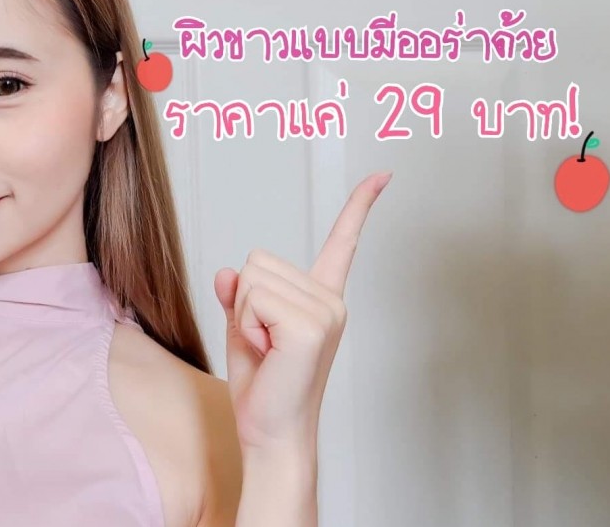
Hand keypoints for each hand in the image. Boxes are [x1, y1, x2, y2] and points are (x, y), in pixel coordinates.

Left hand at [214, 171, 390, 455]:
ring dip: (243, 315)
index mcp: (321, 298)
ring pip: (251, 279)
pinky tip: (268, 353)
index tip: (382, 175)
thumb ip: (237, 297)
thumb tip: (227, 272)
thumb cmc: (263, 388)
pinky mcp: (310, 326)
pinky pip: (252, 299)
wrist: (269, 433)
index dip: (360, 206)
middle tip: (262, 342)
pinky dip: (246, 325)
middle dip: (243, 301)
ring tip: (266, 349)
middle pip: (258, 261)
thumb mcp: (242, 331)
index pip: (342, 243)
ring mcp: (325, 312)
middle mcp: (330, 300)